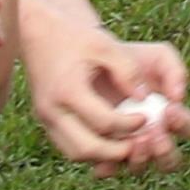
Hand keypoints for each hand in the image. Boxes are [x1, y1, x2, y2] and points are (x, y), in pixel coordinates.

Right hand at [22, 9, 189, 177]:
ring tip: (128, 145)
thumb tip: (144, 98)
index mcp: (67, 90)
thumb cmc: (78, 37)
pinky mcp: (46, 122)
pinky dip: (90, 150)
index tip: (147, 117)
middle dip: (116, 152)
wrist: (41, 33)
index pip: (104, 122)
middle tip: (140, 142)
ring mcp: (46, 119)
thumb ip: (128, 70)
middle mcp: (52, 110)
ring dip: (102, 156)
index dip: (130, 124)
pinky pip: (68, 146)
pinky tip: (110, 140)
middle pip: (85, 148)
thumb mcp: (106, 45)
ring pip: (74, 153)